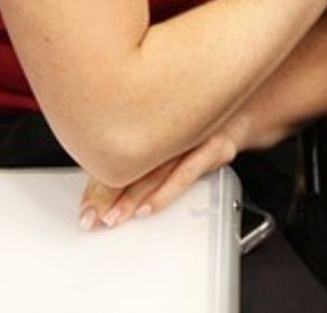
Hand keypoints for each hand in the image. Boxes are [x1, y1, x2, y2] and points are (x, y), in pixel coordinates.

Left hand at [78, 124, 240, 229]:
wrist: (241, 110)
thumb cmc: (195, 123)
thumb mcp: (162, 128)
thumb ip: (134, 144)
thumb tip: (97, 180)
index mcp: (153, 109)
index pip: (118, 144)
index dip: (97, 178)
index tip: (85, 205)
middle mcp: (175, 118)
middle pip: (134, 157)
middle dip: (109, 191)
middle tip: (92, 216)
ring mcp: (197, 132)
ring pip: (156, 168)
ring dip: (131, 197)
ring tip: (113, 217)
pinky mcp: (216, 147)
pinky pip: (186, 173)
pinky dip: (163, 193)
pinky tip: (146, 208)